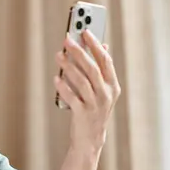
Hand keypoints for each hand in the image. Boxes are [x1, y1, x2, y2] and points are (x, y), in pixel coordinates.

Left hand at [54, 30, 120, 150]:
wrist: (90, 139)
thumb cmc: (94, 110)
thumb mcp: (103, 91)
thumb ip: (102, 70)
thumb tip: (102, 45)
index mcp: (113, 86)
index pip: (105, 60)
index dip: (95, 44)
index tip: (84, 30)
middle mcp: (106, 94)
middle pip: (92, 68)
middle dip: (79, 51)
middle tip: (66, 40)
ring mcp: (95, 104)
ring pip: (82, 80)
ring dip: (68, 66)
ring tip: (58, 55)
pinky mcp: (83, 114)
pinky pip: (72, 96)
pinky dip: (63, 86)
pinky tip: (56, 77)